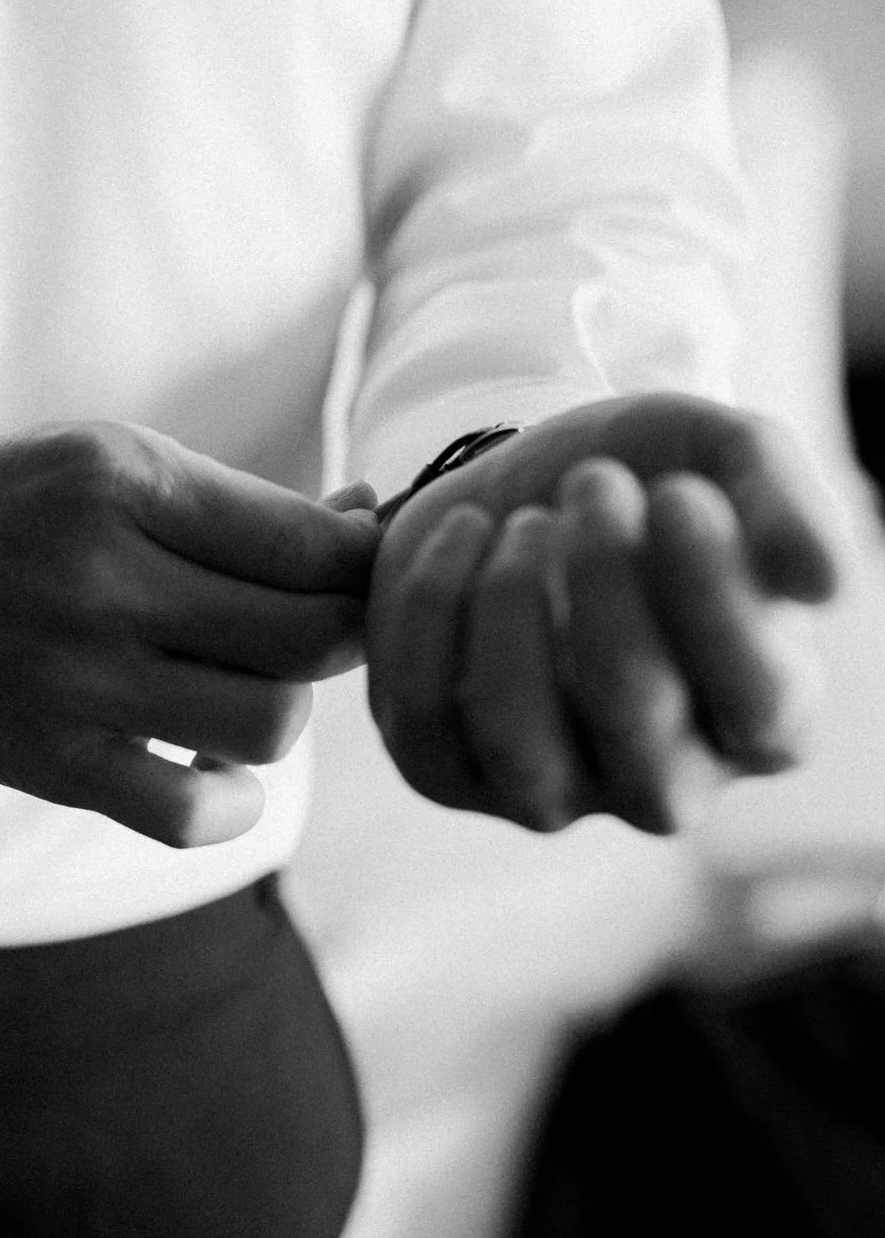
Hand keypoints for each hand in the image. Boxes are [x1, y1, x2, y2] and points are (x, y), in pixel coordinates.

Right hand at [0, 423, 381, 847]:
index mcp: (120, 483)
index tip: (361, 563)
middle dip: (344, 632)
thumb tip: (370, 523)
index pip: (309, 543)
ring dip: (284, 708)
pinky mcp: (50, 763)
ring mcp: (73, 681)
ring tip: (248, 683)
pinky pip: (190, 817)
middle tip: (317, 624)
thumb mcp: (103, 461)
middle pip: (307, 637)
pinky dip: (231, 801)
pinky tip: (212, 764)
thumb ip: (232, 502)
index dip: (366, 559)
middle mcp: (99, 580)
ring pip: (267, 724)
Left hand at [366, 392, 839, 833]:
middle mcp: (663, 780)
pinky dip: (431, 607)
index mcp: (766, 722)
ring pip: (517, 737)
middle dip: (606, 580)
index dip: (714, 595)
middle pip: (635, 716)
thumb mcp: (724, 458)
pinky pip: (425, 714)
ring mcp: (549, 789)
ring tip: (525, 519)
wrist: (524, 481)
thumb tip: (822, 585)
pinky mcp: (444, 767)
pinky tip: (463, 529)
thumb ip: (787, 504)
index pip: (760, 699)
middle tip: (594, 481)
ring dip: (512, 606)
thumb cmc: (649, 480)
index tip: (677, 492)